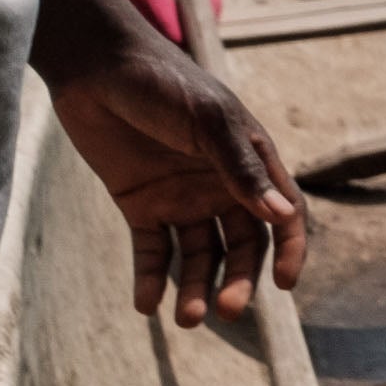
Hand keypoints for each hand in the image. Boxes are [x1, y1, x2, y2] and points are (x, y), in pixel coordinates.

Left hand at [45, 39, 308, 326]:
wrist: (95, 67)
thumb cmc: (163, 82)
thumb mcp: (207, 121)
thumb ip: (241, 168)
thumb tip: (282, 215)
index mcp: (249, 160)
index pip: (281, 214)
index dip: (290, 250)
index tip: (285, 286)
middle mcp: (219, 184)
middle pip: (240, 245)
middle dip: (237, 280)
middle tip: (225, 310)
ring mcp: (180, 196)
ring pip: (197, 256)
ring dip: (195, 287)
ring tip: (185, 318)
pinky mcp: (140, 204)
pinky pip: (152, 251)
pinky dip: (151, 280)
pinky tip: (146, 304)